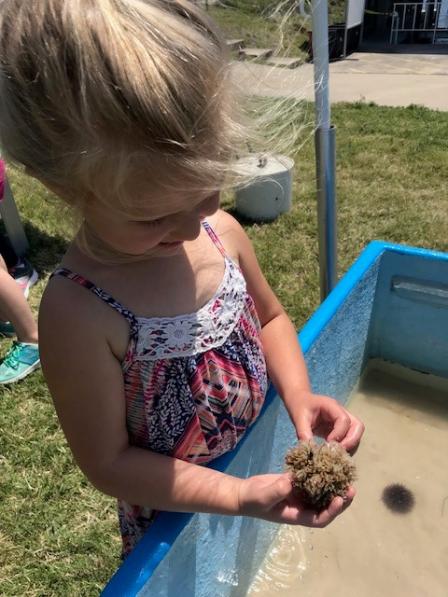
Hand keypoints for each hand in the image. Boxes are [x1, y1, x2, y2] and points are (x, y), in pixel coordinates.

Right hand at [237, 472, 354, 526]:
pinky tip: (328, 464)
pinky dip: (321, 475)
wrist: (245, 493)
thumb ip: (277, 491)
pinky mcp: (296, 483)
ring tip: (346, 477)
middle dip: (340, 501)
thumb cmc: (253, 500)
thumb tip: (291, 481)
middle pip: (326, 507)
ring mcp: (300, 495)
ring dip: (334, 487)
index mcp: (297, 516)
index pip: (319, 518)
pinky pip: (312, 480)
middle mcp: (302, 507)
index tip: (339, 499)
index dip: (331, 511)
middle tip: (351, 489)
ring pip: (322, 493)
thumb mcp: (263, 497)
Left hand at [291, 391, 364, 453]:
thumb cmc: (300, 407)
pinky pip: (349, 438)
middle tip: (339, 452)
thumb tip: (310, 449)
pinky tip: (333, 453)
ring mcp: (342, 421)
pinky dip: (345, 446)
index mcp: (331, 406)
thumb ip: (303, 433)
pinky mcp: (340, 429)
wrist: (299, 402)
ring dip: (349, 445)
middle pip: (357, 425)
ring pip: (356, 433)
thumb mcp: (298, 418)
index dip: (338, 433)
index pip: (343, 419)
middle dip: (351, 441)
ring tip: (336, 454)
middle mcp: (341, 412)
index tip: (327, 443)